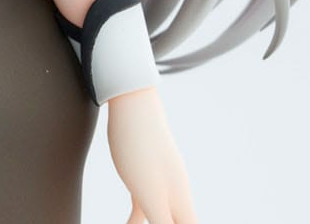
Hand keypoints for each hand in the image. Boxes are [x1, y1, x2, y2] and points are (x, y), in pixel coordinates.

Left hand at [106, 87, 197, 223]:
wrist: (129, 99)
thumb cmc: (139, 146)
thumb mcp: (150, 194)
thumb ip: (165, 223)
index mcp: (180, 201)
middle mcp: (174, 194)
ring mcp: (158, 183)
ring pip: (161, 220)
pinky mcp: (140, 176)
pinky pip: (142, 208)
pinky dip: (137, 221)